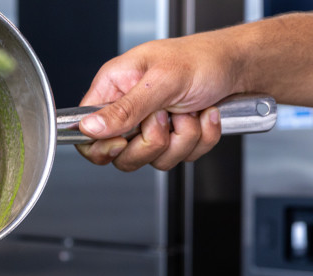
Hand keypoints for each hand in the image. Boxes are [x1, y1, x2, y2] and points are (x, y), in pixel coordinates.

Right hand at [74, 33, 236, 170]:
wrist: (243, 66)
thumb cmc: (205, 59)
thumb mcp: (162, 81)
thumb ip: (125, 109)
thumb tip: (88, 127)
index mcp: (114, 88)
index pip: (86, 132)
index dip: (102, 146)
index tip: (123, 142)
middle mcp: (128, 110)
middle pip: (120, 156)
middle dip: (153, 142)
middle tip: (167, 116)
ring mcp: (150, 128)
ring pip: (153, 160)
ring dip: (182, 139)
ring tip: (191, 111)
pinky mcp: (173, 139)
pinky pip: (179, 158)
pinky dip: (199, 140)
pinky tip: (204, 116)